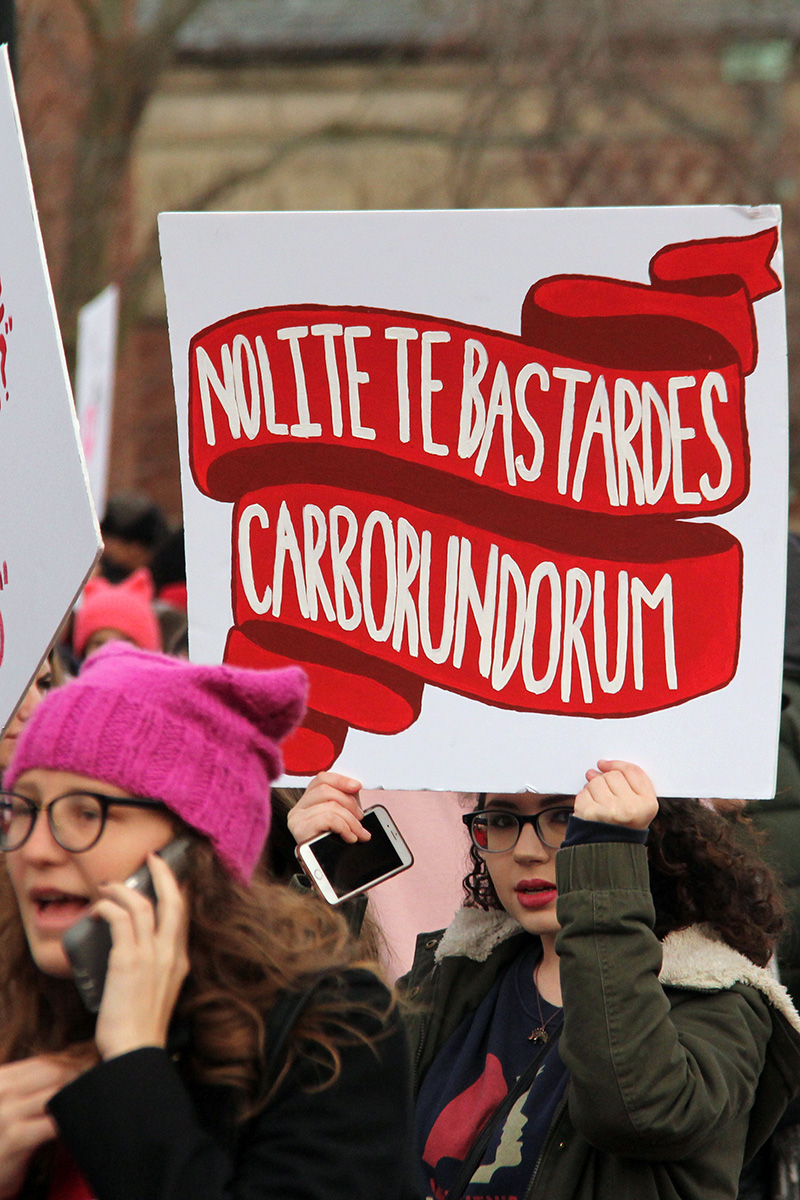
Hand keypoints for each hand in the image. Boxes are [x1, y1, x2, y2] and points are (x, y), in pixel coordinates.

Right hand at [0, 1053, 92, 1197]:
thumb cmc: (3, 1137)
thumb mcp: (11, 1104)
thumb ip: (35, 1086)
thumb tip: (78, 1062)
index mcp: (3, 1077)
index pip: (46, 1061)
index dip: (76, 1061)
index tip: (98, 1063)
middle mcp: (2, 1090)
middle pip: (56, 1071)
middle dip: (84, 1074)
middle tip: (107, 1079)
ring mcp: (6, 1113)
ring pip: (57, 1094)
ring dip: (81, 1097)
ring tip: (100, 1099)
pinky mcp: (14, 1138)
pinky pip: (53, 1124)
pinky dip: (71, 1123)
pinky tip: (81, 1125)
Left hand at [93, 854, 189, 1060]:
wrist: (135, 1051)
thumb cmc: (140, 1029)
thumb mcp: (159, 994)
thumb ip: (157, 971)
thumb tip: (139, 955)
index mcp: (180, 961)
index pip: (182, 915)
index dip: (176, 891)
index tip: (167, 877)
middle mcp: (170, 953)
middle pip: (173, 900)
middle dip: (162, 873)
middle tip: (152, 859)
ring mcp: (151, 955)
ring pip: (143, 904)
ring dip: (123, 889)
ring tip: (108, 886)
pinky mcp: (128, 959)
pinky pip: (119, 919)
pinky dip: (108, 907)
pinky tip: (98, 908)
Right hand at [286, 772, 367, 844]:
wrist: (327, 873)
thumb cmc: (334, 844)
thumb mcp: (341, 818)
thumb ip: (345, 801)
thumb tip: (355, 787)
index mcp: (308, 801)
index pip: (321, 779)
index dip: (341, 780)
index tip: (357, 787)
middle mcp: (298, 809)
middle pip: (327, 791)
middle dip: (350, 804)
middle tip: (361, 819)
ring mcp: (297, 820)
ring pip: (330, 806)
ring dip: (351, 820)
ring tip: (359, 833)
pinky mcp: (300, 832)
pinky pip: (328, 819)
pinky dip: (345, 827)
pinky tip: (350, 837)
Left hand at [574, 760, 657, 829]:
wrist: (610, 852)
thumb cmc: (625, 826)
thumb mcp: (640, 807)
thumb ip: (630, 783)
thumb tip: (602, 765)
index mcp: (647, 804)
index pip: (633, 771)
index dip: (618, 765)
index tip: (606, 765)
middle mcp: (629, 808)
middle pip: (613, 775)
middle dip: (605, 781)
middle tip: (607, 796)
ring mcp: (609, 810)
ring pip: (596, 781)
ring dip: (594, 789)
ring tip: (600, 804)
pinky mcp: (590, 813)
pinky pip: (583, 792)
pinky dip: (584, 798)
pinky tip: (591, 809)